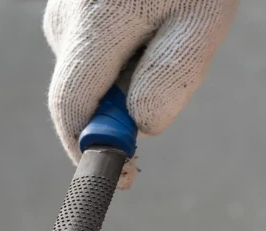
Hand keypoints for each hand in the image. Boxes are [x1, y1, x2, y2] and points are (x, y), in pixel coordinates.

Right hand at [44, 0, 239, 165]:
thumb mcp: (202, 19)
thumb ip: (171, 77)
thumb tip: (140, 128)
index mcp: (93, 26)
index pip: (71, 109)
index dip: (91, 150)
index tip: (123, 177)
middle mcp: (65, 18)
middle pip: (79, 94)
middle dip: (117, 112)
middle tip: (163, 92)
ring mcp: (62, 8)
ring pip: (88, 71)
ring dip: (123, 77)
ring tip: (167, 31)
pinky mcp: (70, 2)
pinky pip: (90, 47)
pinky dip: (120, 53)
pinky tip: (150, 20)